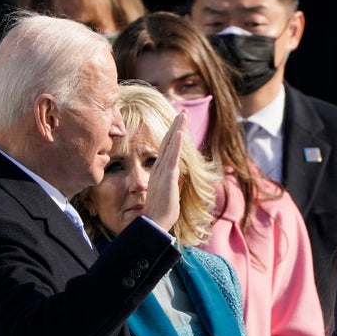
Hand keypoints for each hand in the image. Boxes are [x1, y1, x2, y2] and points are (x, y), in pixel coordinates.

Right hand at [142, 111, 184, 230]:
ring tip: (182, 115)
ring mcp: (162, 172)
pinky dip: (175, 144)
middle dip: (175, 126)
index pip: (166, 149)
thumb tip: (174, 182)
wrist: (154, 223)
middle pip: (167, 142)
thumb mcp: (167, 194)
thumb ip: (169, 185)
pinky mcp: (167, 178)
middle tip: (182, 112)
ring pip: (170, 146)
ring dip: (177, 129)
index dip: (172, 135)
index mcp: (158, 172)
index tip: (178, 124)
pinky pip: (171, 157)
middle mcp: (159, 168)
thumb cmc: (160, 212)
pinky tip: (180, 133)